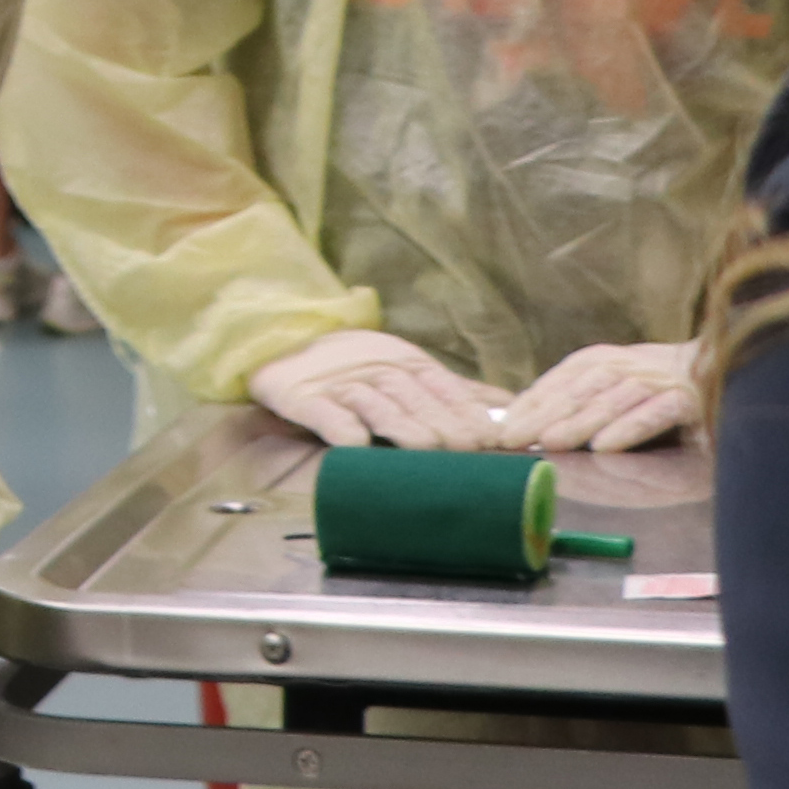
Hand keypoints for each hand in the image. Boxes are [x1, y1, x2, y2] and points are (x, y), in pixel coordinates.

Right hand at [248, 329, 516, 449]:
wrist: (280, 340)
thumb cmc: (354, 365)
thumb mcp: (407, 368)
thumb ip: (453, 391)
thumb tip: (508, 405)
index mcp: (407, 364)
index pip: (443, 388)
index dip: (467, 412)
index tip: (492, 437)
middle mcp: (378, 371)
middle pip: (416, 399)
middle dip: (444, 424)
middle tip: (469, 448)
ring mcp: (340, 385)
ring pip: (379, 407)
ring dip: (404, 428)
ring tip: (427, 448)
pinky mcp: (303, 398)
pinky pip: (326, 415)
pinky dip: (342, 429)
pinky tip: (358, 447)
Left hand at [505, 341, 704, 452]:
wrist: (738, 377)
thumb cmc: (665, 395)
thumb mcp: (620, 392)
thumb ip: (579, 403)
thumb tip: (522, 423)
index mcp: (613, 360)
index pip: (566, 377)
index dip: (533, 400)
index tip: (503, 426)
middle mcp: (637, 364)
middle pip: (584, 387)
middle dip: (545, 413)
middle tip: (512, 438)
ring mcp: (667, 379)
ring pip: (617, 397)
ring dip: (580, 421)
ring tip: (550, 443)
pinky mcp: (696, 400)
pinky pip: (660, 411)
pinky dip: (631, 427)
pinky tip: (605, 446)